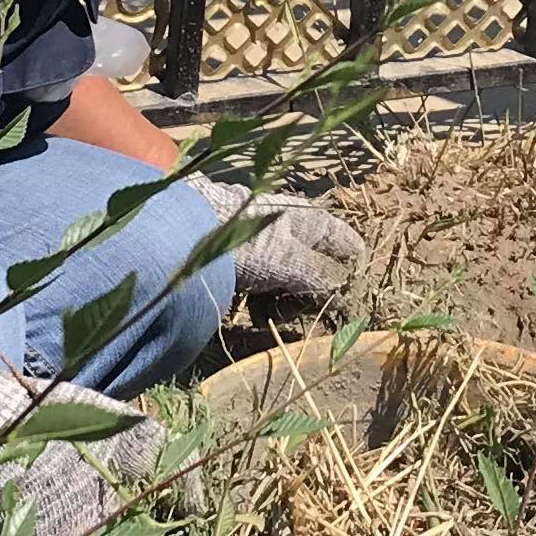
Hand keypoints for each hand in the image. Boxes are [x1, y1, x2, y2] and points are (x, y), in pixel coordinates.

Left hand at [192, 175, 366, 305]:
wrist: (184, 235)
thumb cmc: (247, 244)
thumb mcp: (291, 263)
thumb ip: (320, 279)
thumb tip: (342, 296)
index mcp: (308, 221)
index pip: (343, 241)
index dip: (351, 265)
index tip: (351, 288)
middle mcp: (288, 227)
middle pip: (315, 265)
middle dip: (311, 293)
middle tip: (302, 309)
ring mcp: (262, 243)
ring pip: (287, 278)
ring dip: (284, 302)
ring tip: (269, 315)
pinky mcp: (238, 259)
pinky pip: (261, 283)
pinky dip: (261, 300)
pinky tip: (252, 314)